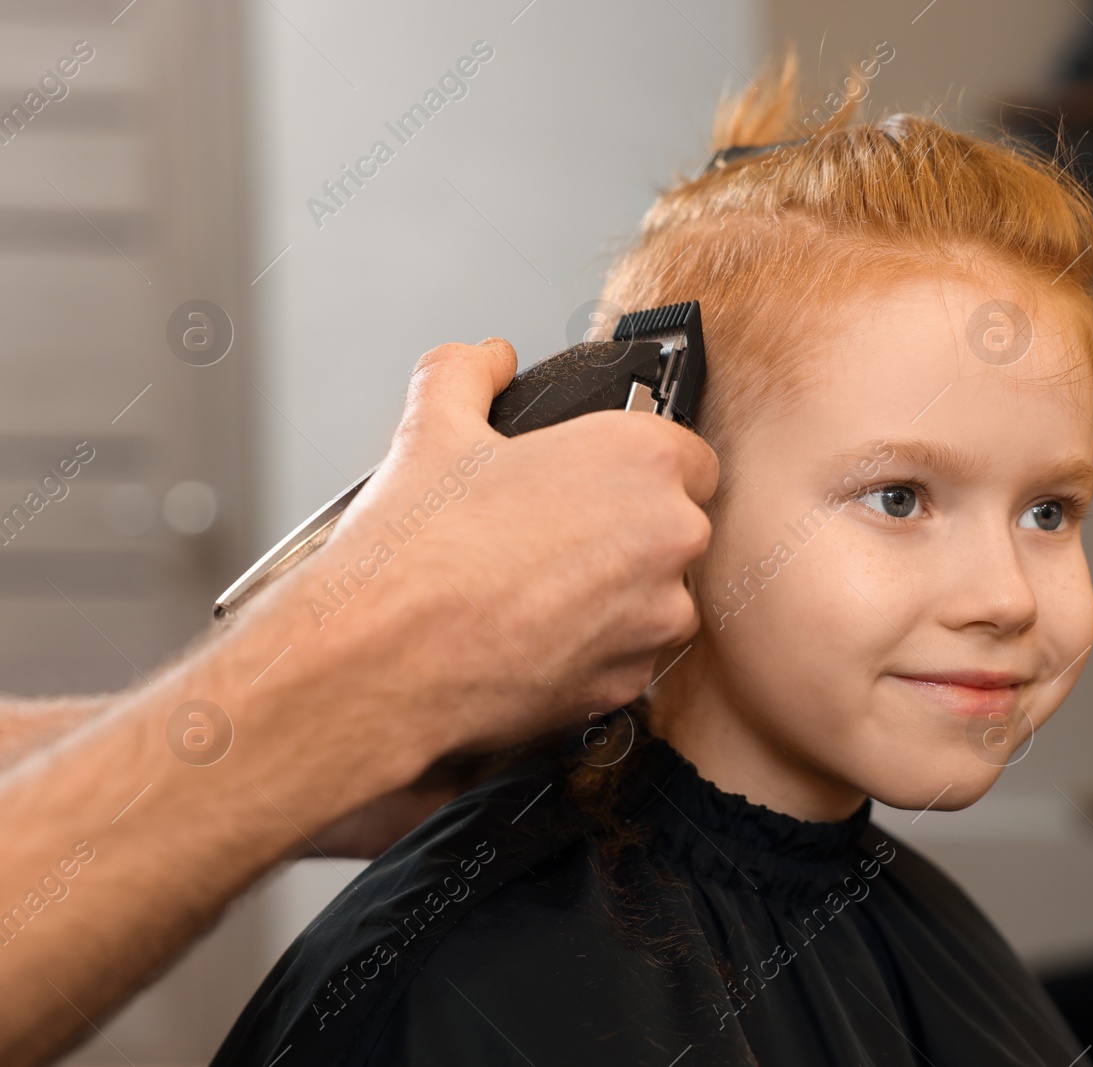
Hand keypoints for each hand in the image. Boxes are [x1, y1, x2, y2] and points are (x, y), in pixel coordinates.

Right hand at [254, 338, 717, 764]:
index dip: (638, 465)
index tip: (602, 479)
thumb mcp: (432, 427)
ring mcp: (657, 616)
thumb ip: (469, 373)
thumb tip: (487, 361)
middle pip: (676, 525)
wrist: (381, 667)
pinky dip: (595, 645)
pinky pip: (631, 653)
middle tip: (554, 533)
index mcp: (640, 459)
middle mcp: (669, 536)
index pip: (688, 453)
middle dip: (627, 529)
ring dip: (616, 591)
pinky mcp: (633, 680)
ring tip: (536, 586)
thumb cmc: (416, 558)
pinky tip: (533, 631)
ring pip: (659, 595)